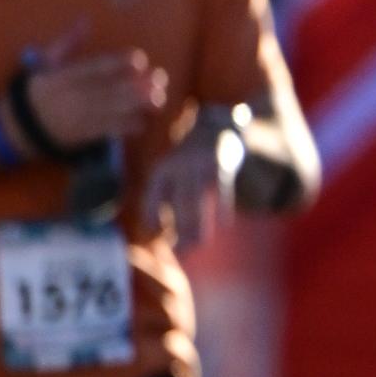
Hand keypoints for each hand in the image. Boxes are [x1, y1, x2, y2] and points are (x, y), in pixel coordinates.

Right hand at [24, 49, 167, 150]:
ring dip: (138, 106)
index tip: (140, 60)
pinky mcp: (82, 135)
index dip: (119, 64)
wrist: (18, 126)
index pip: (95, 67)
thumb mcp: (44, 62)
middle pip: (111, 89)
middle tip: (160, 79)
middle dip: (138, 85)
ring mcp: (79, 117)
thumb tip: (84, 21)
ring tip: (159, 100)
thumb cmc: (36, 90)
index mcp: (66, 76)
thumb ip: (67, 43)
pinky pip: (107, 131)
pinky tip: (143, 122)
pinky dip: (126, 126)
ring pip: (113, 110)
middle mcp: (74, 96)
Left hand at [147, 110, 247, 247]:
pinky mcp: (221, 164)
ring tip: (198, 245)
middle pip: (176, 207)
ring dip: (198, 227)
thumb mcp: (170, 172)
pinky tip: (224, 224)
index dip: (153, 223)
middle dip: (178, 233)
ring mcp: (199, 165)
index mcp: (161, 170)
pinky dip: (223, 208)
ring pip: (198, 203)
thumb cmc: (189, 157)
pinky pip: (222, 191)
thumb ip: (163, 199)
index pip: (151, 202)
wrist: (214, 122)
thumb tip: (156, 232)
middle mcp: (177, 167)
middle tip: (181, 254)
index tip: (161, 240)